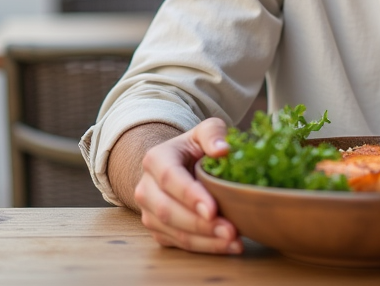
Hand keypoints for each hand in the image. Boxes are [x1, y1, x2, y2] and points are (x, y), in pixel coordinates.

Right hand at [133, 117, 241, 253]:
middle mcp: (146, 188)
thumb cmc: (195, 148)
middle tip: (231, 231)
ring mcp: (149, 212)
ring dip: (205, 241)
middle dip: (200, 225)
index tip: (213, 209)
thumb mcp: (205, 131)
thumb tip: (223, 150)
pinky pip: (179, 244)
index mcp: (155, 159)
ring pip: (173, 232)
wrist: (179, 165)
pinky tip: (227, 246)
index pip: (170, 179)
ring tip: (234, 241)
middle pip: (168, 211)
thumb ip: (213, 133)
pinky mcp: (158, 230)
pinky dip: (204, 247)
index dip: (190, 196)